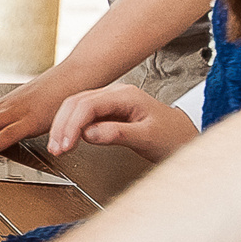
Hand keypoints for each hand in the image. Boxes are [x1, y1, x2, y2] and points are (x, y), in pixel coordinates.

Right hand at [46, 84, 197, 160]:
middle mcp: (115, 94)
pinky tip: (68, 140)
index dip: (72, 124)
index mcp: (125, 95)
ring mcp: (111, 102)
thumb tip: (90, 134)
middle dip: (62, 125)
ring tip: (57, 146)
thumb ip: (118, 134)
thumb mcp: (148, 137)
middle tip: (56, 148)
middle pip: (76, 103)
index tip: (64, 144)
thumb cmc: (172, 136)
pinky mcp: (108, 112)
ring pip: (76, 107)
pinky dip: (71, 127)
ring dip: (63, 126)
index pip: (88, 104)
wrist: (184, 137)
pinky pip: (83, 115)